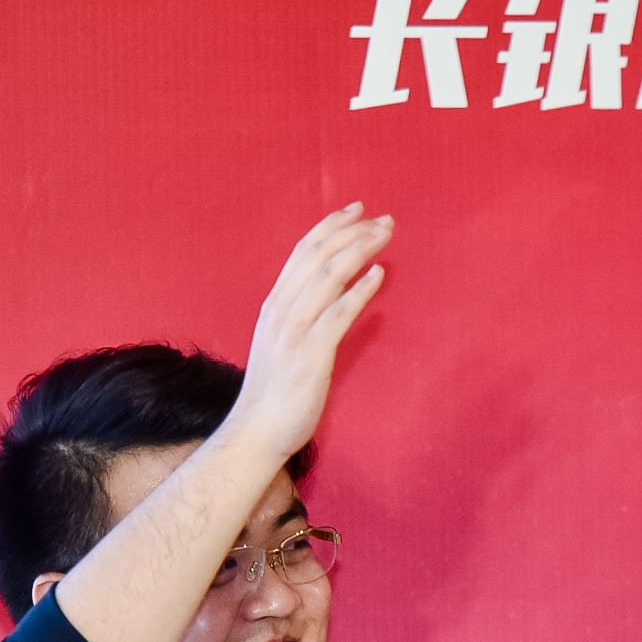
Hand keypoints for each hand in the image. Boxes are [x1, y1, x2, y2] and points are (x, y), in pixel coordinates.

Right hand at [226, 204, 392, 461]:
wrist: (256, 431)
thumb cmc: (273, 393)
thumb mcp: (281, 344)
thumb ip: (298, 319)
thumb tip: (325, 300)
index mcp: (274, 305)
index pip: (302, 252)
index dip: (330, 227)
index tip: (356, 210)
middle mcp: (281, 309)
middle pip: (318, 255)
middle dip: (352, 231)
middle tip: (383, 219)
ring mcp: (294, 330)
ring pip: (328, 275)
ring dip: (360, 250)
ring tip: (385, 235)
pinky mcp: (311, 353)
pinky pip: (339, 312)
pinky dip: (360, 290)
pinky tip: (380, 275)